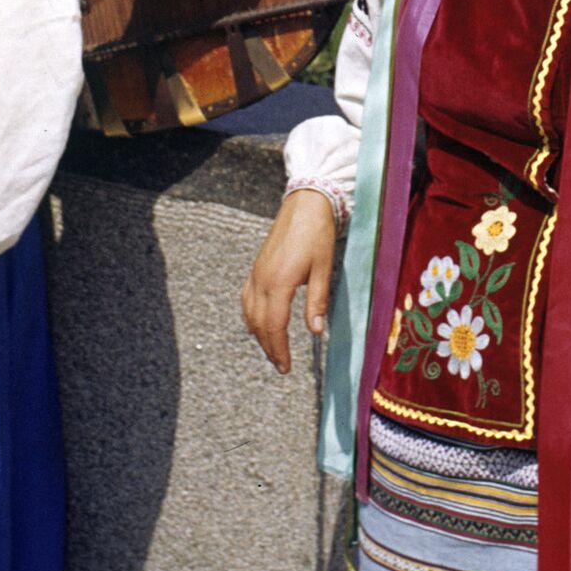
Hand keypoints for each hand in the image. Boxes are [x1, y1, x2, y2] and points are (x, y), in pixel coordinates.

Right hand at [242, 188, 337, 373]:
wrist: (304, 203)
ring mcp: (256, 273)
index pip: (275, 327)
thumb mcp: (323, 268)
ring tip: (272, 350)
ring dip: (259, 335)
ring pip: (250, 313)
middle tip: (281, 366)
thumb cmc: (317, 234)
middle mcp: (262, 280)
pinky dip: (251, 316)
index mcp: (279, 282)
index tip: (286, 367)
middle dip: (269, 348)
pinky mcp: (256, 267)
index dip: (280, 350)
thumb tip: (315, 332)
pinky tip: (258, 323)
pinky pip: (247, 298)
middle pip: (260, 324)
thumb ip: (317, 301)